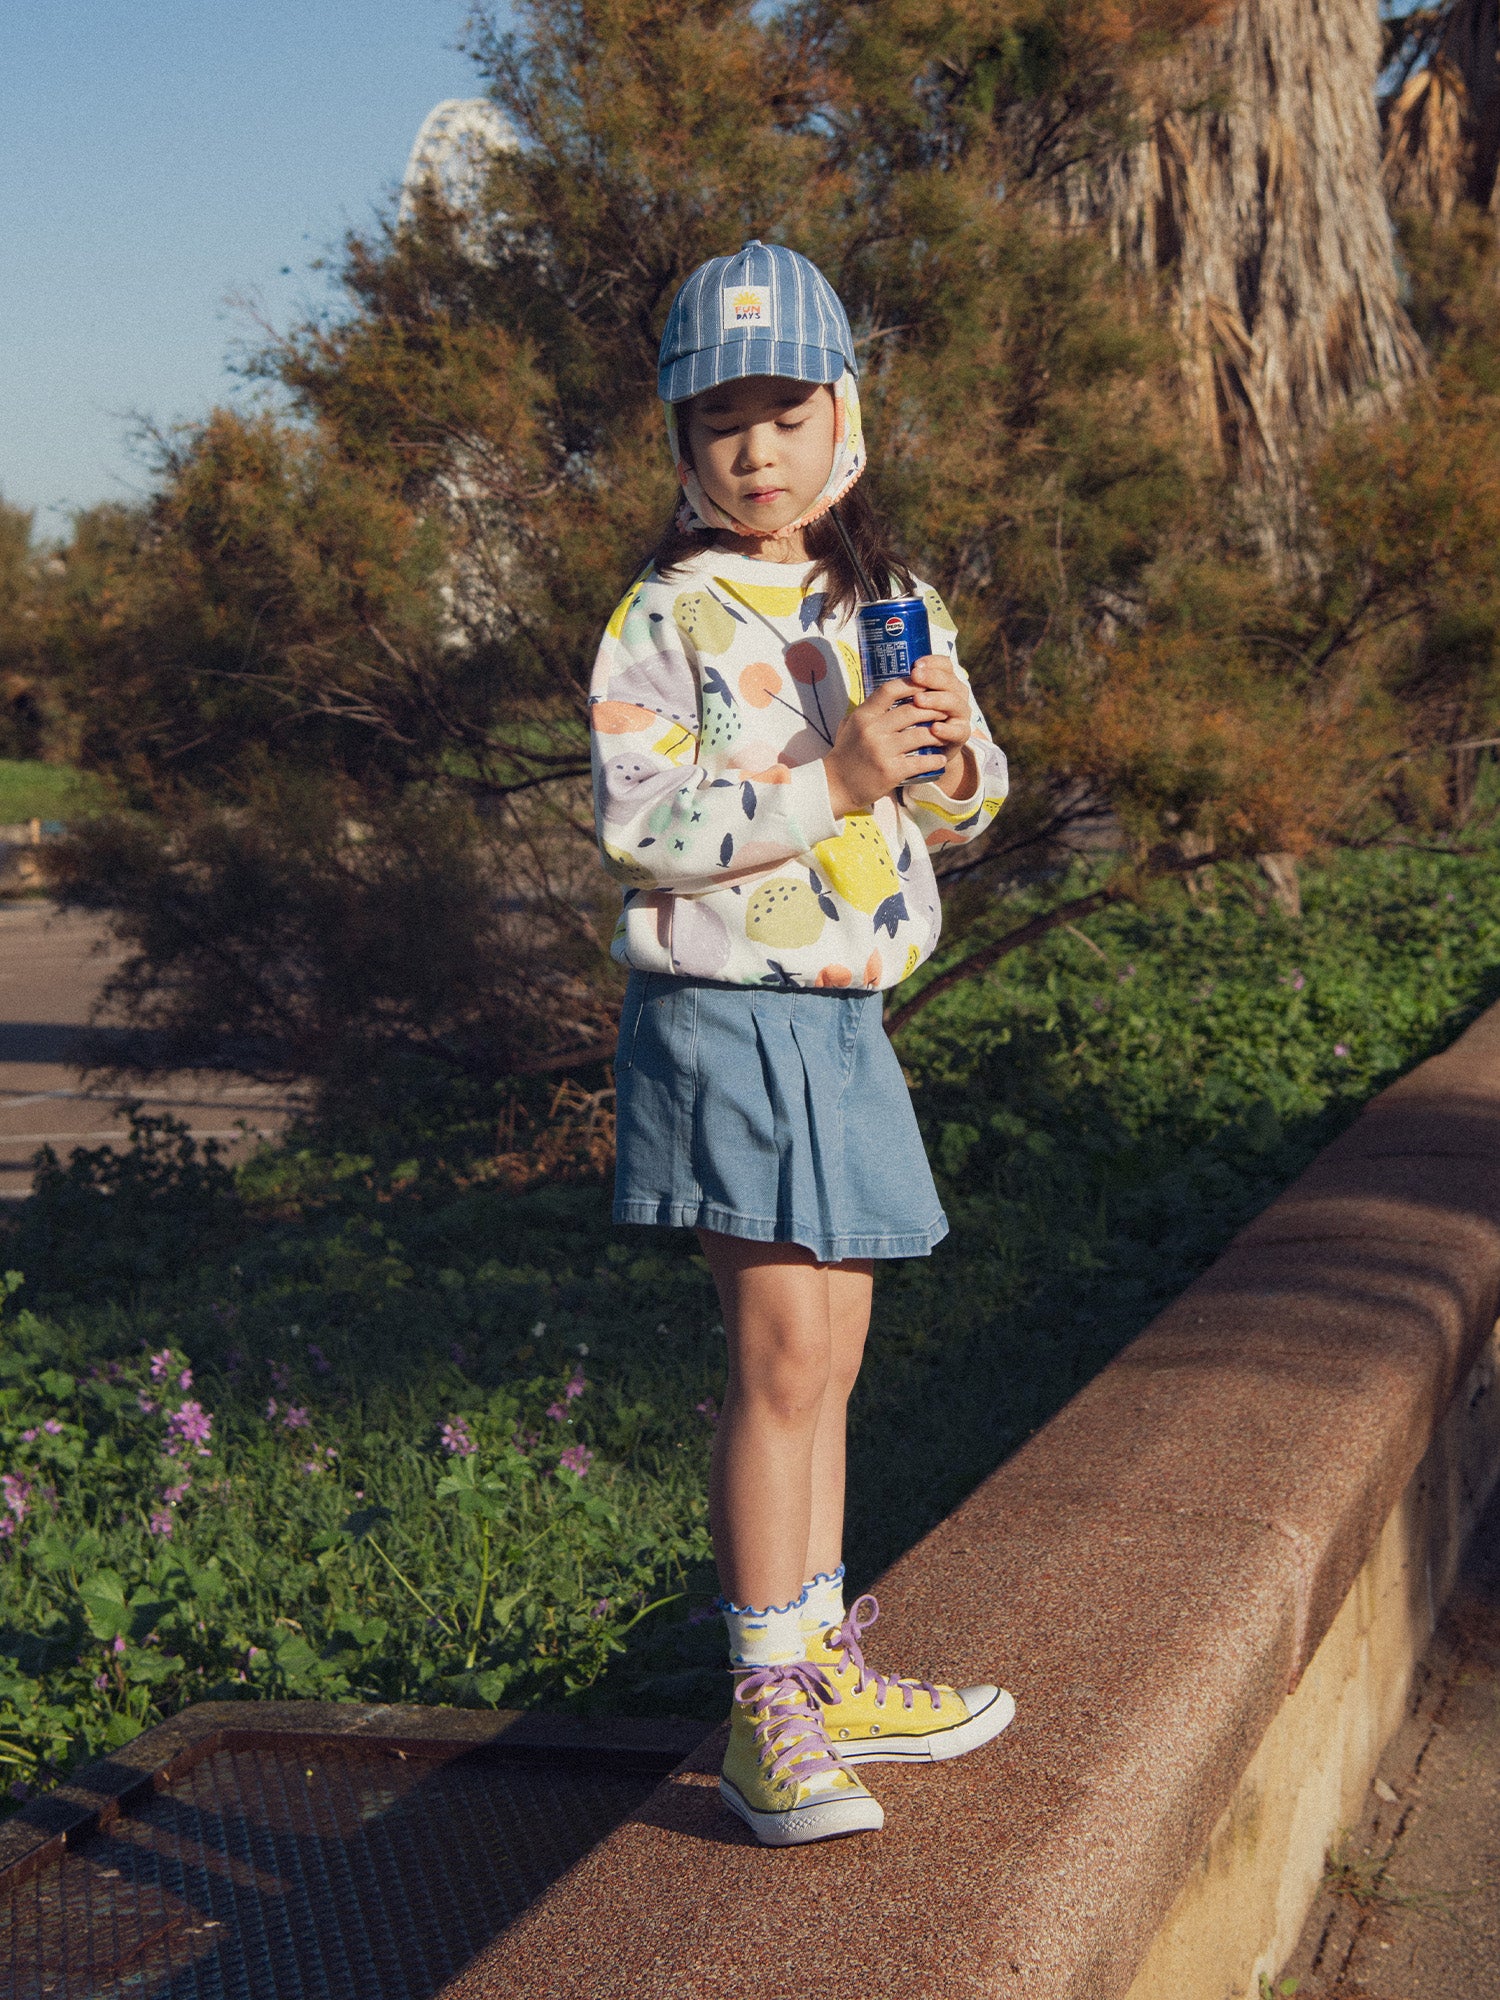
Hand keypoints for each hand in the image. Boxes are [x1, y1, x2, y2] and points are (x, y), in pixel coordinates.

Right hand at [824, 678, 947, 817]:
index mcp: (863, 716)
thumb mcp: (850, 725)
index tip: (926, 686)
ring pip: (920, 735)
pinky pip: (920, 761)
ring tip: (945, 734)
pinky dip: (935, 760)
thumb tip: (891, 691)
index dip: (911, 685)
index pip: (890, 690)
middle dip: (933, 709)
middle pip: (912, 710)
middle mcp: (872, 730)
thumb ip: (869, 709)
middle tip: (945, 711)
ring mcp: (882, 751)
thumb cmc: (845, 754)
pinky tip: (941, 759)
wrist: (835, 787)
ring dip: (938, 734)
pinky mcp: (890, 771)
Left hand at [904, 655, 974, 797]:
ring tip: (919, 700)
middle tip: (915, 676)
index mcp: (945, 682)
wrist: (926, 756)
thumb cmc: (910, 725)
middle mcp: (956, 695)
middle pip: (949, 681)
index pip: (944, 665)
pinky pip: (957, 731)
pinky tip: (935, 728)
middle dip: (931, 678)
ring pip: (954, 703)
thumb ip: (901, 689)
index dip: (932, 662)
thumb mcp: (906, 704)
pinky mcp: (961, 736)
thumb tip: (878, 669)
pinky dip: (946, 730)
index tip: (914, 665)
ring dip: (937, 700)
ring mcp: (960, 715)